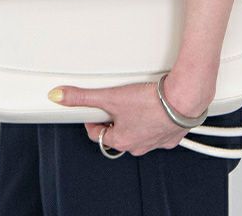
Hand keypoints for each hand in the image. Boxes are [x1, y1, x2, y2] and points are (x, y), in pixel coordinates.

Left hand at [47, 75, 214, 156]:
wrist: (183, 98)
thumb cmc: (151, 102)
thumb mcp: (110, 96)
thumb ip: (82, 97)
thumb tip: (59, 96)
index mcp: (122, 139)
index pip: (99, 135)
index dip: (94, 121)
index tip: (94, 112)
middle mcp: (139, 144)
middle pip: (120, 133)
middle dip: (116, 119)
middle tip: (118, 102)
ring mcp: (157, 140)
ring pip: (141, 132)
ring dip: (136, 120)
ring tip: (138, 101)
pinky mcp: (173, 133)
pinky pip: (161, 129)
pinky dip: (157, 120)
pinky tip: (157, 106)